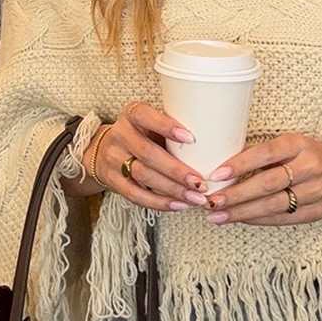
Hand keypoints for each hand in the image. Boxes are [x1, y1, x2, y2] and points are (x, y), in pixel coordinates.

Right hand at [81, 102, 212, 213]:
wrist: (104, 150)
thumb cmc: (142, 134)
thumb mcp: (152, 122)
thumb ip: (173, 128)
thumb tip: (218, 138)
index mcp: (132, 114)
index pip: (145, 116)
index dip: (167, 127)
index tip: (192, 139)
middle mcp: (120, 135)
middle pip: (148, 154)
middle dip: (177, 171)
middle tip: (201, 182)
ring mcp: (113, 159)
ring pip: (143, 176)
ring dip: (172, 190)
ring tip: (196, 198)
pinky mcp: (112, 181)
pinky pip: (135, 195)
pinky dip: (159, 203)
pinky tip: (179, 205)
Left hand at [201, 134, 321, 226]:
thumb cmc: (314, 155)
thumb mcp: (294, 144)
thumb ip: (266, 154)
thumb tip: (225, 166)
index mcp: (299, 145)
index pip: (266, 154)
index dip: (240, 164)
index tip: (216, 174)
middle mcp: (309, 167)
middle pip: (267, 184)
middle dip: (236, 195)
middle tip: (211, 201)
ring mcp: (315, 192)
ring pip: (273, 205)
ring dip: (242, 213)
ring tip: (217, 215)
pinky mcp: (316, 212)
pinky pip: (283, 218)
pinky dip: (258, 220)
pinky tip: (239, 220)